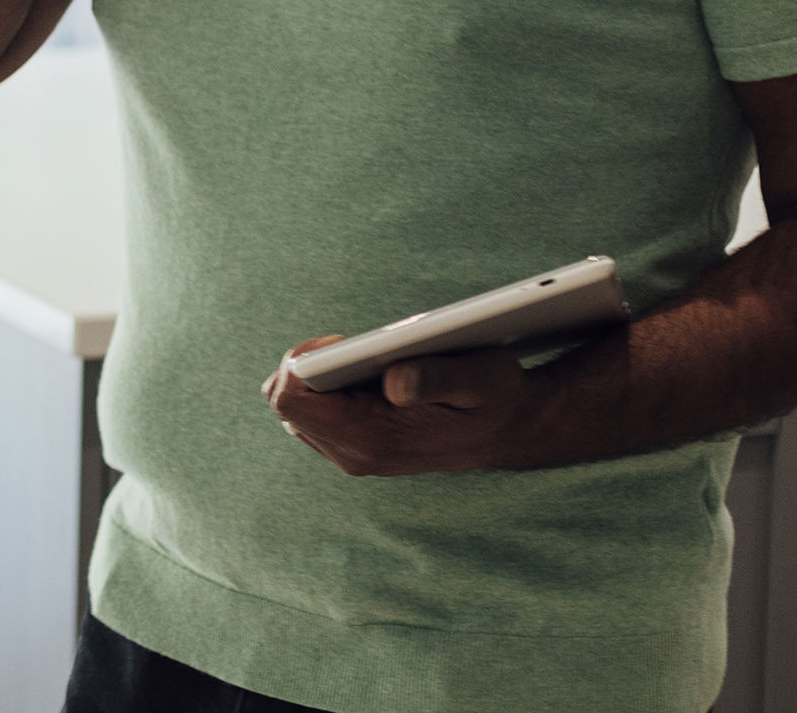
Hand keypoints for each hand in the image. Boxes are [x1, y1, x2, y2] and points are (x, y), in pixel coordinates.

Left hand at [262, 334, 538, 476]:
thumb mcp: (480, 378)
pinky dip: (331, 387)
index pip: (292, 400)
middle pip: (287, 404)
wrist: (510, 431)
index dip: (301, 361)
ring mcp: (353, 454)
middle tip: (352, 347)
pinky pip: (316, 412)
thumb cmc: (495, 396)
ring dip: (320, 377)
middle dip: (308, 366)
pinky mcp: (356, 446)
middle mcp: (355, 454)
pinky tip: (366, 375)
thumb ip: (437, 377)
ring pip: (298, 408)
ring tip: (364, 361)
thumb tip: (393, 382)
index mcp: (374, 439)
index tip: (339, 342)